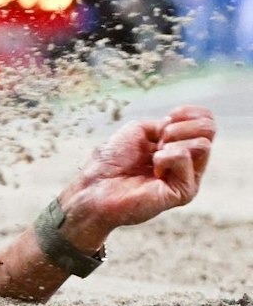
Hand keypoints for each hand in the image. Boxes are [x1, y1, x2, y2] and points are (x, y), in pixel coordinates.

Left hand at [58, 106, 214, 248]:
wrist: (97, 186)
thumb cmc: (112, 160)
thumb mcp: (139, 131)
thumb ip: (167, 125)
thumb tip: (185, 126)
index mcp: (179, 147)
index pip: (206, 123)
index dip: (191, 113)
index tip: (170, 116)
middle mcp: (188, 163)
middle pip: (209, 131)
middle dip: (180, 126)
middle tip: (158, 140)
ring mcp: (188, 178)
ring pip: (202, 144)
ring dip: (171, 141)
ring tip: (154, 156)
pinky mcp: (184, 192)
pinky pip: (183, 158)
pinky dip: (164, 157)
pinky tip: (154, 170)